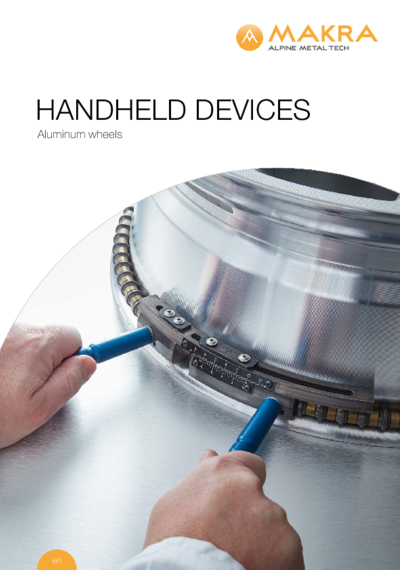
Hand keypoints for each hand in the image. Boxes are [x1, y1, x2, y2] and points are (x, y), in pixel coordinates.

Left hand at [0, 322, 96, 448]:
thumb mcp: (39, 410)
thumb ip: (70, 382)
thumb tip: (89, 364)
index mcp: (38, 344)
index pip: (74, 337)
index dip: (75, 358)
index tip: (75, 370)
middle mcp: (17, 330)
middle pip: (49, 337)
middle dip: (47, 361)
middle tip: (32, 391)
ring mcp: (2, 334)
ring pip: (25, 342)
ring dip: (22, 361)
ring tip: (5, 389)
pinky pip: (7, 347)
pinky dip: (5, 360)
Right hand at [144, 449, 303, 569]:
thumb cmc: (175, 549)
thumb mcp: (171, 506)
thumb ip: (197, 481)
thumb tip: (207, 464)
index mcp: (222, 472)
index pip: (248, 462)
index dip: (244, 479)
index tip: (243, 489)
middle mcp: (250, 488)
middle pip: (258, 499)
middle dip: (249, 516)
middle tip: (229, 537)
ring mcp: (272, 518)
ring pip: (273, 527)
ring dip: (261, 540)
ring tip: (235, 557)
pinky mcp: (289, 548)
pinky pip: (285, 554)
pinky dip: (274, 562)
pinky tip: (247, 567)